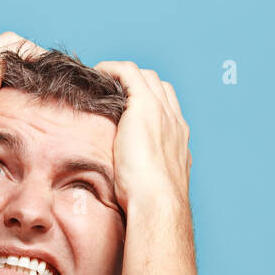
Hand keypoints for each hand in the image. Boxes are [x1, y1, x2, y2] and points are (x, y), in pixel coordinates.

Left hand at [92, 62, 191, 212]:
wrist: (158, 202)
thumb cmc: (149, 205)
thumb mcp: (150, 188)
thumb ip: (143, 180)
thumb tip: (126, 190)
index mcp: (178, 141)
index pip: (168, 110)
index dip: (149, 104)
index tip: (125, 109)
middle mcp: (174, 122)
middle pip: (161, 88)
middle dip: (139, 85)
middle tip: (112, 93)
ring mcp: (162, 112)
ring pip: (147, 77)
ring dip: (125, 76)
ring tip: (102, 83)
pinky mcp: (145, 105)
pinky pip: (128, 73)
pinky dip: (112, 69)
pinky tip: (97, 73)